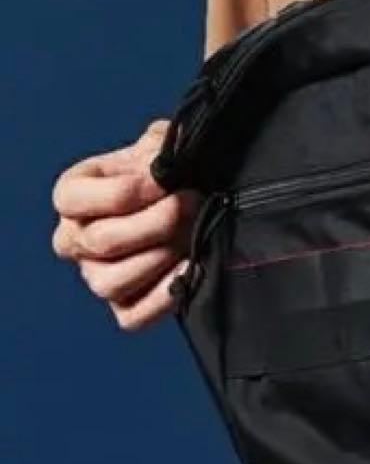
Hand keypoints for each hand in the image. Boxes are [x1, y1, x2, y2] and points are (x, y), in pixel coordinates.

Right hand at [52, 121, 198, 331]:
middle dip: (155, 222)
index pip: (74, 200)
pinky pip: (133, 316)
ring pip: (111, 282)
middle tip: (193, 202)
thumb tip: (162, 167)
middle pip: (101, 242)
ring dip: (161, 256)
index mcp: (74, 196)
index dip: (123, 191)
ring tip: (193, 232)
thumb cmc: (173, 174)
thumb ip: (159, 147)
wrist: (201, 204)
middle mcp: (75, 240)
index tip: (165, 180)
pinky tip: (192, 268)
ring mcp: (97, 276)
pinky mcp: (125, 307)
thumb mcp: (163, 147)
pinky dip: (165, 295)